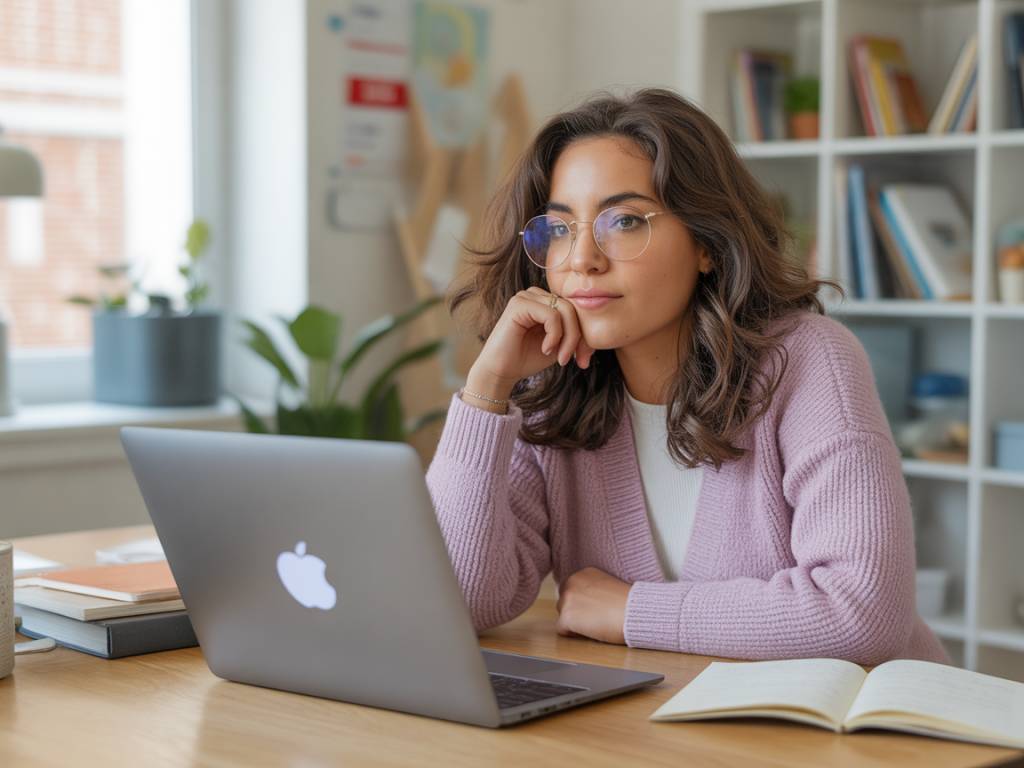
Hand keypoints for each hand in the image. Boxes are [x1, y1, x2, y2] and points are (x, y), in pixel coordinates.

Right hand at [465, 287, 595, 400]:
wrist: (501, 372)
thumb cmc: (527, 359)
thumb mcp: (560, 345)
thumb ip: (575, 333)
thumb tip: (598, 330)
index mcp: (545, 301)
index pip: (576, 309)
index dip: (584, 334)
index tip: (584, 359)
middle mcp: (536, 294)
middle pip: (573, 308)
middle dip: (578, 337)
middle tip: (574, 360)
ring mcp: (526, 296)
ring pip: (565, 310)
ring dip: (568, 338)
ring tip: (560, 357)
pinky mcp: (519, 304)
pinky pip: (551, 315)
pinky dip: (555, 335)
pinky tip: (545, 349)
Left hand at [555, 567, 630, 644]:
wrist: (635, 612)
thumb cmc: (629, 604)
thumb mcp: (608, 586)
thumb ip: (593, 590)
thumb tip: (584, 604)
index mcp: (584, 573)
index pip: (572, 590)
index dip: (582, 603)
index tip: (594, 610)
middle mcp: (572, 581)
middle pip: (564, 602)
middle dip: (576, 612)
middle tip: (595, 619)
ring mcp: (567, 598)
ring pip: (563, 615)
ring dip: (575, 622)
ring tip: (595, 624)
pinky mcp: (566, 616)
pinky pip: (562, 629)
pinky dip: (574, 634)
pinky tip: (591, 631)